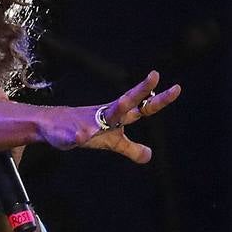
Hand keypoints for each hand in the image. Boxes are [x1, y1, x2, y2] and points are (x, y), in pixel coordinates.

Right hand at [40, 70, 181, 163]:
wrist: (54, 124)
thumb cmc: (88, 129)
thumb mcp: (113, 142)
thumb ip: (131, 148)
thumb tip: (150, 155)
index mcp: (118, 116)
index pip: (142, 107)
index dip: (159, 100)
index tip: (177, 88)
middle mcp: (107, 115)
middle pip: (127, 102)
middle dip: (141, 90)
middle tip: (155, 75)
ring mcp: (89, 123)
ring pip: (103, 115)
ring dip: (114, 109)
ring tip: (124, 101)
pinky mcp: (71, 133)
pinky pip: (75, 135)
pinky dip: (77, 135)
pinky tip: (79, 137)